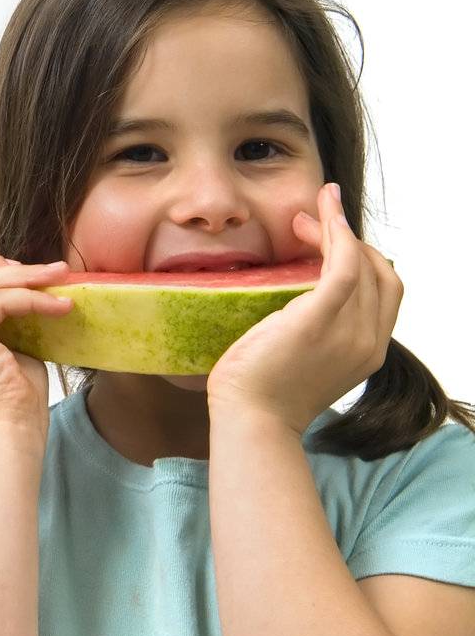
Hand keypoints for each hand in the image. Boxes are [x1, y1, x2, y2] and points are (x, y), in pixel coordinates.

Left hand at [207, 182, 402, 434]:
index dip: (363, 258)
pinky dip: (336, 233)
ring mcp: (349, 332)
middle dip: (348, 240)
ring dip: (336, 230)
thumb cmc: (263, 393)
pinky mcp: (319, 320)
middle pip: (379, 273)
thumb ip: (318, 334)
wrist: (250, 420)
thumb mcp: (304, 360)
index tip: (328, 239)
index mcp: (369, 352)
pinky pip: (343, 265)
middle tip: (309, 224)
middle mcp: (369, 341)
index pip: (384, 291)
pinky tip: (323, 216)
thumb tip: (300, 304)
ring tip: (305, 217)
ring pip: (361, 263)